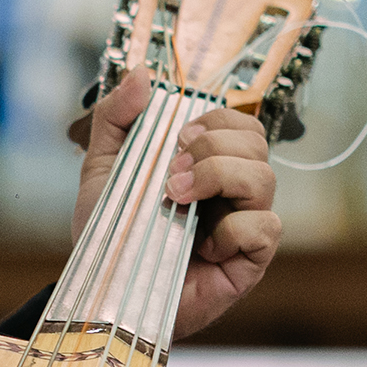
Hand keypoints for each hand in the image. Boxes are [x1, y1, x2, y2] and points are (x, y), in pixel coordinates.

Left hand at [73, 71, 282, 340]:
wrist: (101, 293)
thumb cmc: (109, 237)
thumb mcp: (102, 169)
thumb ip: (117, 118)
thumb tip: (143, 73)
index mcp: (208, 167)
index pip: (239, 124)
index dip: (215, 119)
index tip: (177, 136)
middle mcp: (233, 194)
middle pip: (257, 142)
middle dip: (213, 145)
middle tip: (171, 171)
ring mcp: (245, 227)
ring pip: (265, 178)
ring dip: (218, 176)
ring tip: (175, 197)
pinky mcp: (250, 262)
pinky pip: (265, 228)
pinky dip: (232, 228)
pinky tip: (200, 245)